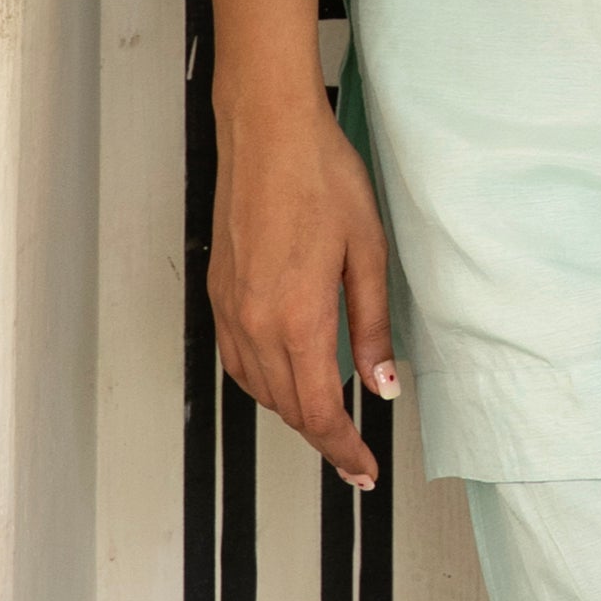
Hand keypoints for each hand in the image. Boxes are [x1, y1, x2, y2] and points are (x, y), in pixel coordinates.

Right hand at [209, 79, 396, 490]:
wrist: (267, 129)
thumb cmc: (322, 176)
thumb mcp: (368, 249)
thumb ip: (372, 326)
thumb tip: (381, 386)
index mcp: (298, 318)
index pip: (320, 412)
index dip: (344, 451)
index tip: (365, 472)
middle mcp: (255, 323)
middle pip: (287, 408)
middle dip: (323, 439)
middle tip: (355, 455)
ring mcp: (230, 308)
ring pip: (258, 389)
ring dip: (292, 410)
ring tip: (328, 417)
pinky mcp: (218, 291)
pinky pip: (237, 360)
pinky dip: (262, 381)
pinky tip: (286, 373)